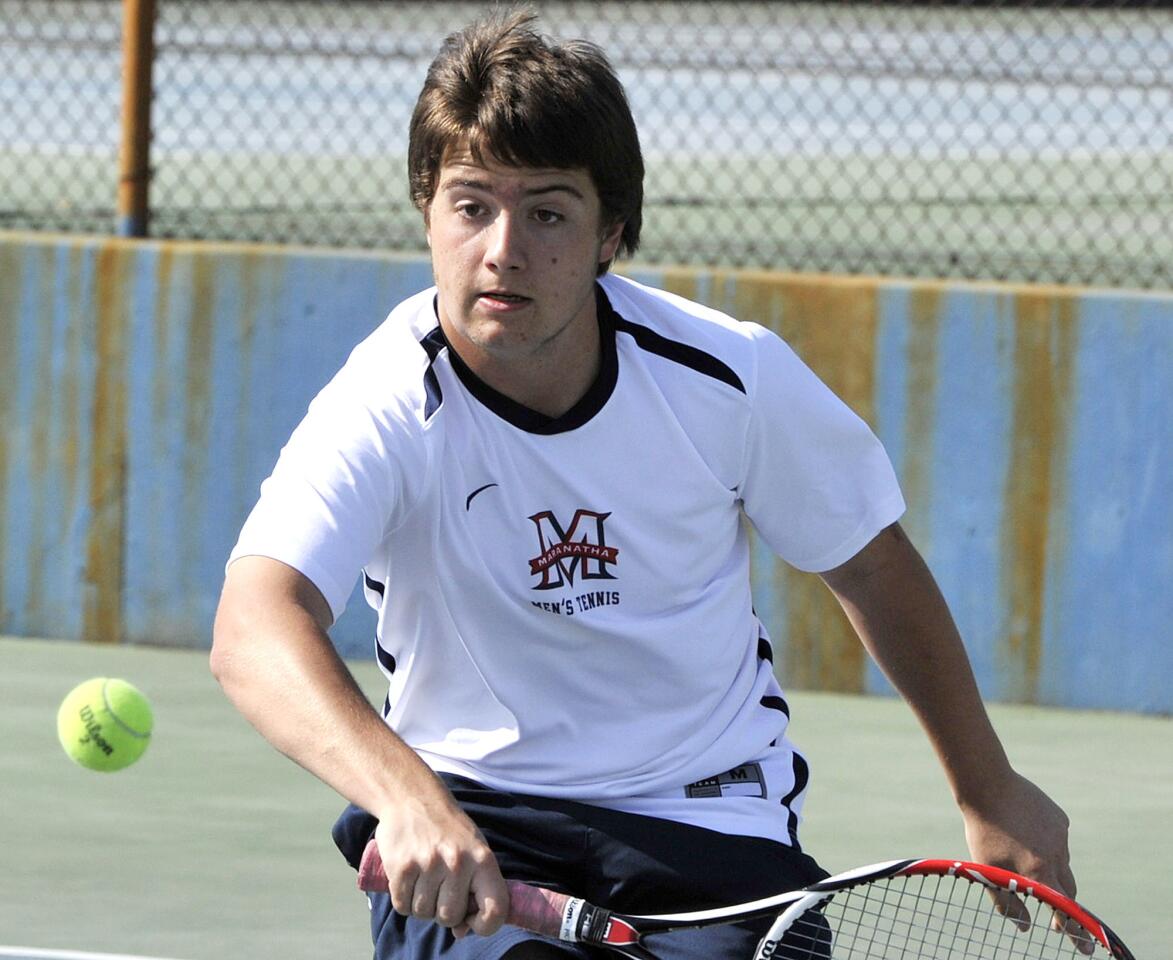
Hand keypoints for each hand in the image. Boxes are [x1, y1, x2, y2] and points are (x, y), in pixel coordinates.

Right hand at [374, 785, 508, 937]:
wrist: (413, 798)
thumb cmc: (448, 831)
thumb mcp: (472, 851)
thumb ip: (474, 890)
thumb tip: (462, 931)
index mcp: (483, 860)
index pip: (495, 909)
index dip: (485, 925)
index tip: (472, 920)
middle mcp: (458, 863)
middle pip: (450, 917)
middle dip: (443, 911)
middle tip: (440, 890)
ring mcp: (429, 865)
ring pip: (424, 913)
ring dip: (421, 905)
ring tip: (423, 880)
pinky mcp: (403, 867)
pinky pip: (402, 906)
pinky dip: (403, 900)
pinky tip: (408, 880)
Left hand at [961, 770, 1089, 953]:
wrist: (988, 785)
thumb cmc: (983, 831)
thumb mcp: (988, 870)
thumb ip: (1007, 902)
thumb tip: (1025, 926)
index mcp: (1038, 872)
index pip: (1065, 910)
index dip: (1076, 931)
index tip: (1086, 949)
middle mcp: (1056, 855)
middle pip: (1069, 890)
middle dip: (1064, 905)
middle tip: (1056, 919)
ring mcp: (1061, 835)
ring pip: (1062, 862)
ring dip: (1050, 869)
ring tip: (1024, 856)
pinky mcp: (1060, 819)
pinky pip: (1058, 839)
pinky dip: (1047, 843)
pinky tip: (1027, 832)